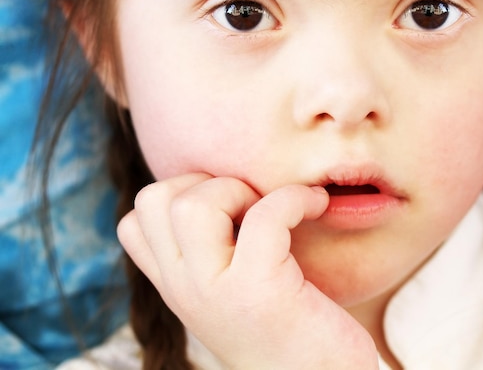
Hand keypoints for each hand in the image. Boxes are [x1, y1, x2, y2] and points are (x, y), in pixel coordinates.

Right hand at [117, 173, 377, 368]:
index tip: (226, 206)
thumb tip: (219, 188)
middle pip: (154, 199)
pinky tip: (317, 205)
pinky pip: (265, 216)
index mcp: (176, 286)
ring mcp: (216, 292)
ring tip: (274, 209)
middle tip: (250, 205)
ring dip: (240, 189)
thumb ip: (210, 254)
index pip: (134, 221)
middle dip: (206, 183)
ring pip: (192, 206)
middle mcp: (184, 290)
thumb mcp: (232, 291)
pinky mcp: (260, 292)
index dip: (179, 194)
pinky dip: (295, 198)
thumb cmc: (289, 330)